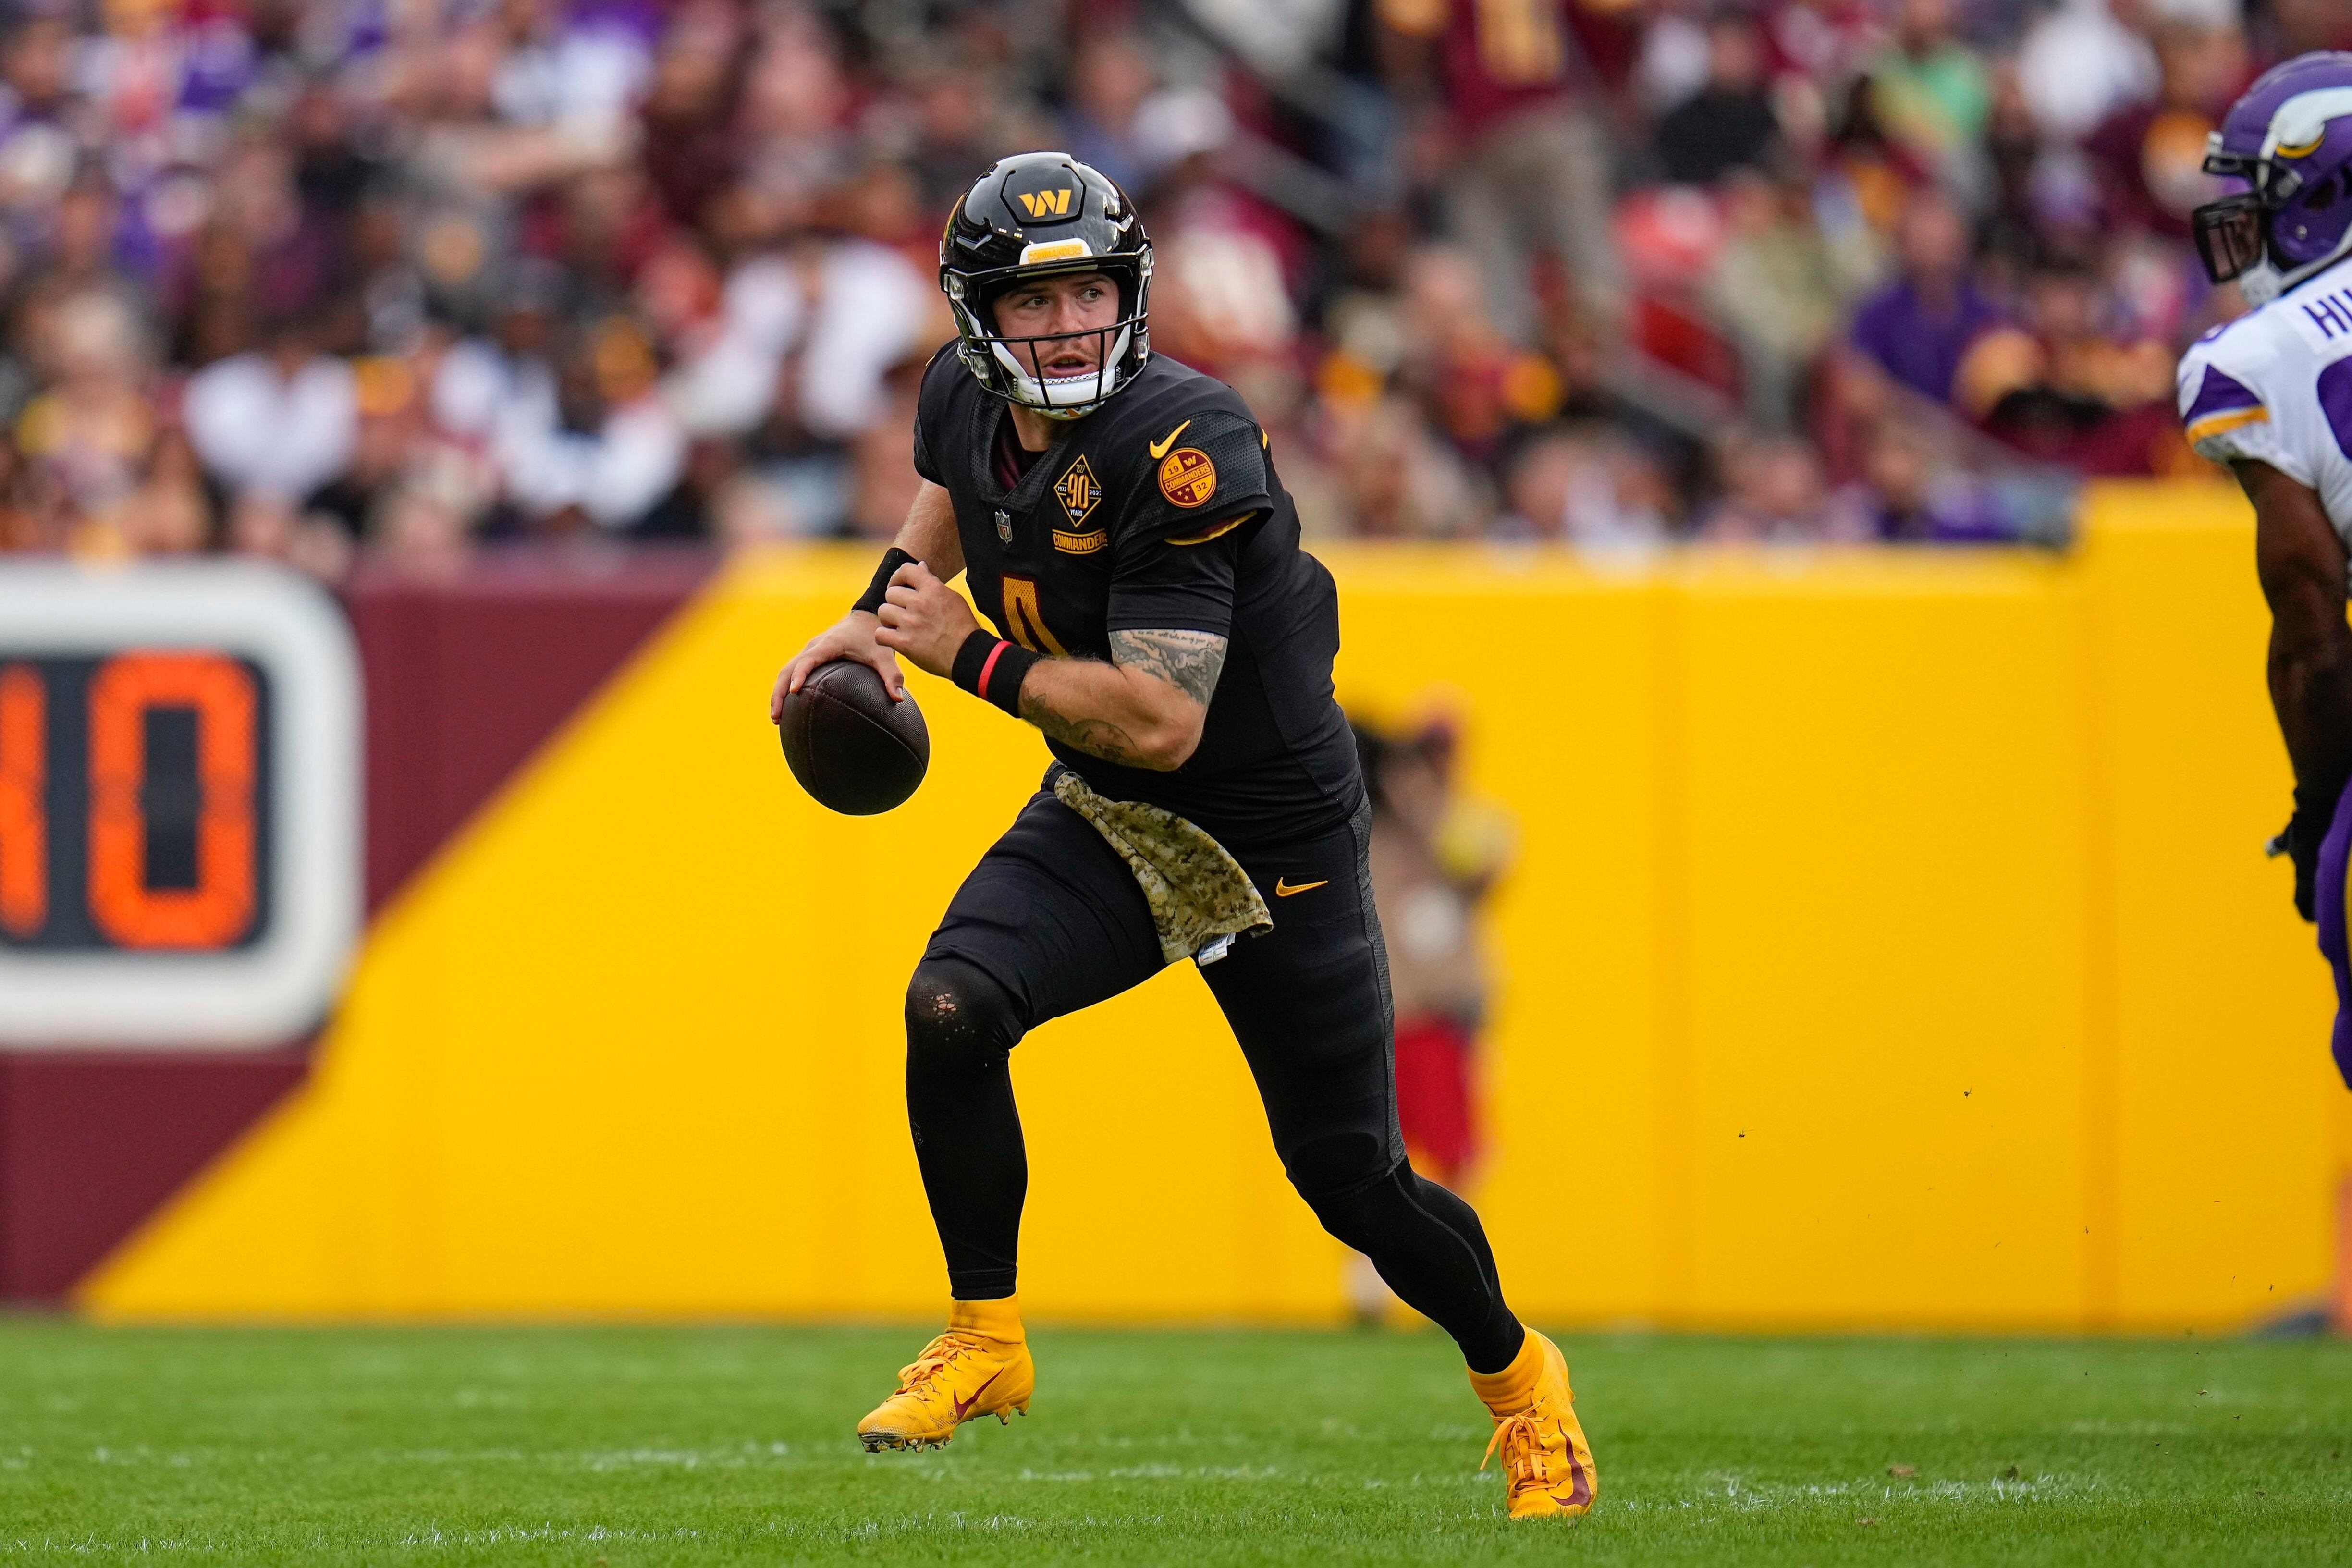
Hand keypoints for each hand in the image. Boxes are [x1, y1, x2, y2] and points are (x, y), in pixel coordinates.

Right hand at [772, 611, 903, 722]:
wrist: (866, 617)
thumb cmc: (873, 636)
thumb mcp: (884, 654)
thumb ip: (892, 675)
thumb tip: (898, 699)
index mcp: (828, 645)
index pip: (808, 660)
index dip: (800, 675)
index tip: (795, 692)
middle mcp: (814, 647)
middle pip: (787, 669)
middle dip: (779, 693)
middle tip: (776, 717)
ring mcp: (809, 651)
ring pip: (786, 672)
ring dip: (779, 693)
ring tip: (776, 719)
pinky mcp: (811, 657)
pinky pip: (793, 672)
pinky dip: (787, 688)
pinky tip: (791, 709)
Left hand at [874, 560, 981, 677]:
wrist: (968, 654)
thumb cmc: (963, 627)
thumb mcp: (953, 598)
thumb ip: (933, 582)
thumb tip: (921, 566)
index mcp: (933, 589)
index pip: (906, 570)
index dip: (897, 577)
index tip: (898, 585)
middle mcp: (920, 603)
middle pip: (891, 593)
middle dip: (894, 602)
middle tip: (902, 612)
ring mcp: (911, 623)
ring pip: (883, 611)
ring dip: (888, 619)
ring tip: (898, 626)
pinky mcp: (904, 643)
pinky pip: (879, 634)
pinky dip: (884, 637)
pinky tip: (893, 639)